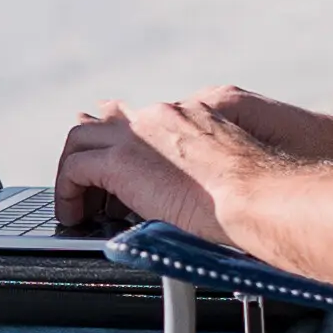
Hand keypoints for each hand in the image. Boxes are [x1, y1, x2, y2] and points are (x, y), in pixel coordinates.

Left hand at [52, 86, 332, 233]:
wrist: (264, 197)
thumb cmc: (263, 198)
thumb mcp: (234, 175)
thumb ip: (209, 175)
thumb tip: (203, 203)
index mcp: (190, 117)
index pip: (144, 119)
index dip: (124, 141)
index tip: (118, 164)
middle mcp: (160, 118)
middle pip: (104, 123)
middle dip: (90, 153)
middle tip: (86, 187)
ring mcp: (138, 136)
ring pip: (81, 140)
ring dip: (74, 173)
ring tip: (75, 206)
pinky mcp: (121, 161)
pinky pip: (74, 169)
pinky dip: (67, 192)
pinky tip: (72, 216)